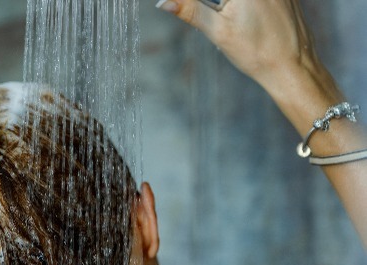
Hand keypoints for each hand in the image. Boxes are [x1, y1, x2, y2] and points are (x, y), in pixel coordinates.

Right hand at [157, 0, 323, 89]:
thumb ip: (189, 10)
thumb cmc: (255, 52)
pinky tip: (252, 25)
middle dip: (219, 7)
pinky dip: (247, 7)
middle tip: (203, 18)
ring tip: (237, 25)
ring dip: (229, 8)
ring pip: (241, 1)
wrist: (292, 67)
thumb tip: (162, 3)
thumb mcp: (217, 30)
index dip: (196, 4)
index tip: (192, 12)